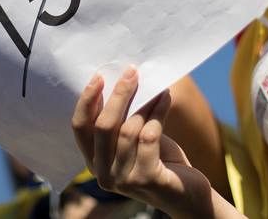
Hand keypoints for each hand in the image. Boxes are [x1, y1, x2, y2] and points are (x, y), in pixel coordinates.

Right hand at [71, 68, 217, 217]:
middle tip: (131, 72)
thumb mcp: (133, 139)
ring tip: (157, 88)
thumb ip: (122, 119)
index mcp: (93, 161)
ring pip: (128, 129)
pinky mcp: (147, 179)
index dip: (87, 100)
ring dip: (144, 103)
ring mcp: (124, 180)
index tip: (99, 76)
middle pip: (104, 126)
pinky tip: (165, 99)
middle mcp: (103, 174)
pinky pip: (149, 136)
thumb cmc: (159, 159)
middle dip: (118, 95)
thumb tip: (122, 79)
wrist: (187, 194)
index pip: (80, 128)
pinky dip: (158, 113)